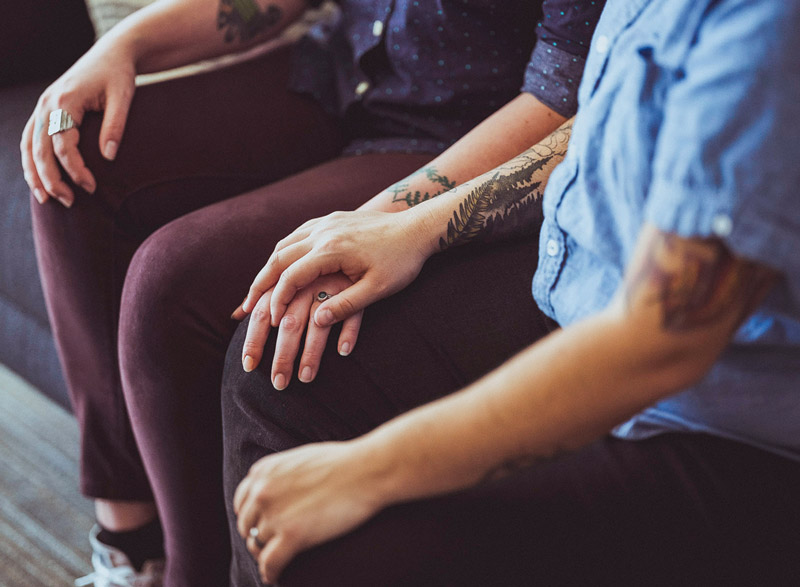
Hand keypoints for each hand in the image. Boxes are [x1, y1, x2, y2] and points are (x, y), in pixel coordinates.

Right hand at [20, 39, 135, 206]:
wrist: (111, 53)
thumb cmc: (119, 75)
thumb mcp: (123, 97)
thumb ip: (115, 126)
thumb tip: (108, 158)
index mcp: (65, 100)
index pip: (62, 144)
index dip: (75, 169)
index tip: (92, 188)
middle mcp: (47, 104)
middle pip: (39, 149)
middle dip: (51, 179)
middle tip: (69, 203)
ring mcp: (42, 106)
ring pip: (28, 145)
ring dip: (34, 174)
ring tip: (46, 200)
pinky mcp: (45, 110)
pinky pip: (30, 138)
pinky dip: (31, 160)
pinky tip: (38, 179)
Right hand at [233, 210, 433, 330]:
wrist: (419, 227)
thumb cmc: (402, 262)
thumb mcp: (378, 289)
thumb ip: (346, 305)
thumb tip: (316, 320)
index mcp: (332, 250)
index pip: (291, 275)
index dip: (276, 299)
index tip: (268, 319)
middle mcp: (323, 232)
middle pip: (279, 257)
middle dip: (261, 283)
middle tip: (247, 306)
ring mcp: (327, 222)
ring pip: (286, 243)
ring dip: (269, 266)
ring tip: (259, 289)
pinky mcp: (333, 219)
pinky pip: (298, 234)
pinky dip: (284, 252)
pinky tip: (281, 265)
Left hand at [233, 272, 363, 388]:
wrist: (360, 243)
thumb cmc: (317, 266)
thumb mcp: (290, 276)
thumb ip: (264, 296)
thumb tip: (235, 314)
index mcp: (286, 281)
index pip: (263, 313)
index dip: (254, 340)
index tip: (248, 366)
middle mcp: (306, 283)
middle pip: (289, 323)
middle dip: (282, 355)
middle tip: (278, 383)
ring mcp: (333, 285)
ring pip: (318, 324)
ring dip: (311, 352)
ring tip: (306, 378)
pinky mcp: (358, 288)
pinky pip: (353, 312)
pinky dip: (348, 332)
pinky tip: (343, 352)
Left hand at [233, 440, 385, 583]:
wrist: (367, 470)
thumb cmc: (344, 462)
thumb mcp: (301, 458)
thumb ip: (282, 474)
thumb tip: (278, 490)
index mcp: (264, 471)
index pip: (242, 501)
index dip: (252, 516)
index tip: (261, 524)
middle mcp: (262, 492)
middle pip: (247, 525)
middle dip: (258, 535)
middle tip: (272, 544)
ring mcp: (275, 514)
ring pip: (258, 545)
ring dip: (266, 554)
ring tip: (276, 561)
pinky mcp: (292, 535)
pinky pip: (270, 563)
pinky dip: (271, 572)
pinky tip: (275, 576)